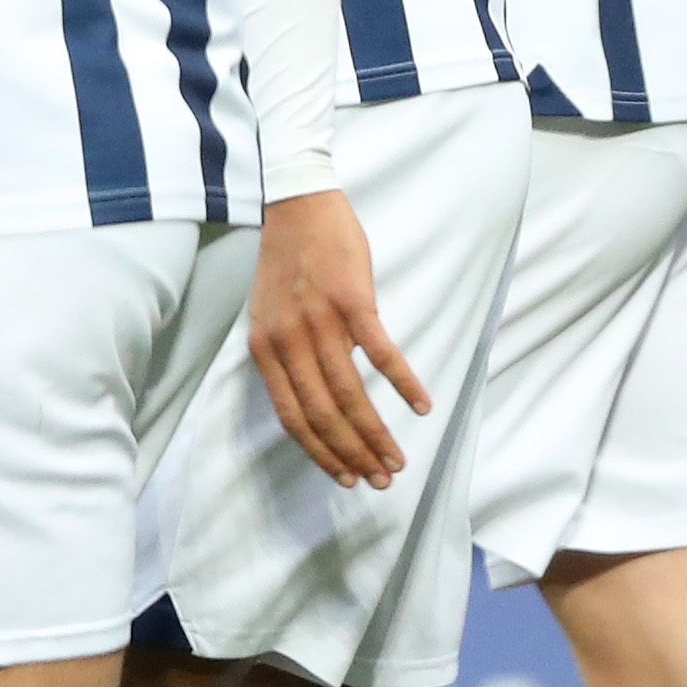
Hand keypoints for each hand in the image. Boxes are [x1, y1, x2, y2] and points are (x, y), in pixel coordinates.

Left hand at [246, 187, 426, 492]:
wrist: (296, 206)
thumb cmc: (289, 260)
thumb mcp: (273, 314)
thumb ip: (291, 354)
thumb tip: (324, 391)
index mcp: (265, 349)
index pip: (292, 417)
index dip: (320, 452)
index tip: (347, 476)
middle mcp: (288, 342)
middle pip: (323, 413)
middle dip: (353, 453)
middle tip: (382, 480)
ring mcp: (320, 322)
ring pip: (350, 392)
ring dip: (377, 431)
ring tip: (399, 458)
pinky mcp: (352, 301)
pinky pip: (380, 352)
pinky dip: (403, 382)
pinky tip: (422, 405)